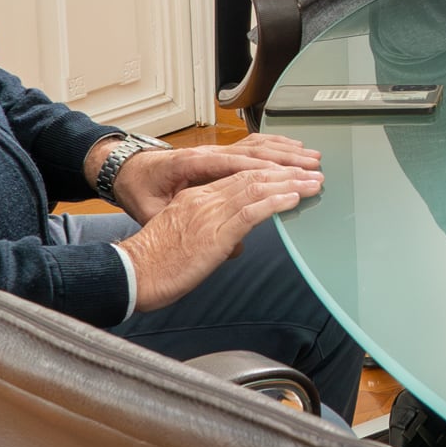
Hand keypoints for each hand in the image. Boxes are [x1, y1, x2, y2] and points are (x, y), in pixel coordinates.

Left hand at [100, 135, 320, 221]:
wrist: (122, 172)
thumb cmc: (138, 191)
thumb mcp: (154, 214)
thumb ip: (190, 226)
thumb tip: (233, 244)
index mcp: (193, 165)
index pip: (241, 169)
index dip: (271, 176)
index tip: (296, 183)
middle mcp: (206, 154)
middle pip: (255, 156)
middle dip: (288, 163)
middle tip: (315, 172)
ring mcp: (212, 151)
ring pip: (256, 147)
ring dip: (285, 152)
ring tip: (311, 158)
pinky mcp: (215, 153)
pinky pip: (248, 146)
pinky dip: (271, 146)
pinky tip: (287, 149)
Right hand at [116, 164, 321, 311]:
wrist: (131, 274)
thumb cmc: (153, 264)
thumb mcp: (184, 239)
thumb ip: (209, 234)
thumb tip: (233, 244)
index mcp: (195, 199)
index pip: (238, 178)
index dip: (269, 174)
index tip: (291, 174)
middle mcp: (204, 200)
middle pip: (252, 177)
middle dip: (287, 173)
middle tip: (313, 173)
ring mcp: (209, 214)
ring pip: (256, 189)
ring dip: (290, 183)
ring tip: (314, 181)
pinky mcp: (214, 234)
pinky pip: (250, 212)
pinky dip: (275, 202)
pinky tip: (293, 198)